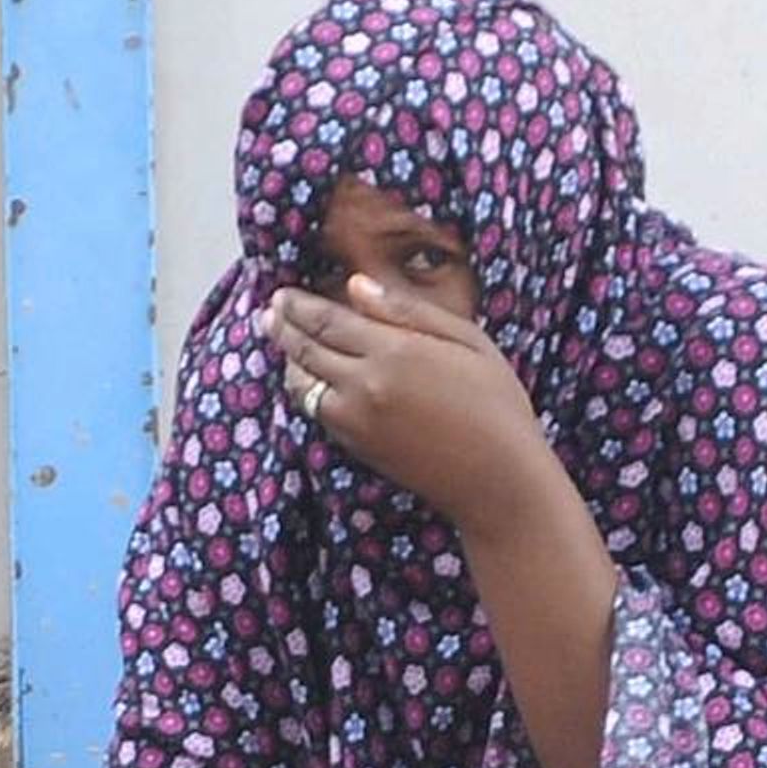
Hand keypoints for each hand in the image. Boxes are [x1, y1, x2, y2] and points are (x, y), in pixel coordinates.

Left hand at [271, 274, 564, 531]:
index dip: (298, 306)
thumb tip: (356, 286)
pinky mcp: (357, 446)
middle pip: (306, 349)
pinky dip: (304, 389)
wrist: (497, 481)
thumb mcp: (467, 341)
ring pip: (302, 384)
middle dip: (283, 327)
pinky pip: (316, 411)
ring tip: (282, 342)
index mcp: (394, 351)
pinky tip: (309, 378)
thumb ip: (408, 311)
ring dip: (288, 360)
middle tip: (269, 311)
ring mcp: (356, 420)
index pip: (327, 321)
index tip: (281, 293)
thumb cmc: (497, 404)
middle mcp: (365, 385)